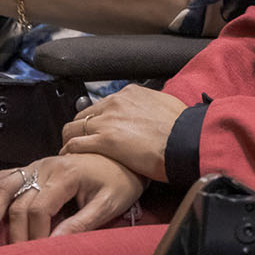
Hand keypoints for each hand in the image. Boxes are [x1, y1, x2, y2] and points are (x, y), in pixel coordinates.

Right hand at [0, 153, 145, 244]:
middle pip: (19, 202)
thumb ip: (80, 224)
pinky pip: (6, 174)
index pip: (39, 209)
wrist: (126, 157)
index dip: (33, 235)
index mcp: (67, 174)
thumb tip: (51, 246)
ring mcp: (39, 164)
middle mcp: (48, 166)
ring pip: (5, 186)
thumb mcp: (108, 205)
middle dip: (12, 232)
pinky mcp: (36, 167)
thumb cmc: (121, 182)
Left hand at [60, 84, 185, 181]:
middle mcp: (115, 103)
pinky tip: (71, 160)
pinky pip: (75, 145)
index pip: (101, 104)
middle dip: (80, 129)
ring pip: (72, 128)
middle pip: (83, 115)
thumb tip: (151, 113)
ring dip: (70, 140)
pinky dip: (69, 152)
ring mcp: (107, 121)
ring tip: (71, 153)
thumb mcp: (166, 105)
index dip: (97, 119)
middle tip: (81, 143)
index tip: (97, 130)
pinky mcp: (104, 141)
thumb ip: (150, 106)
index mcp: (130, 93)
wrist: (184, 141)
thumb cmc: (181, 128)